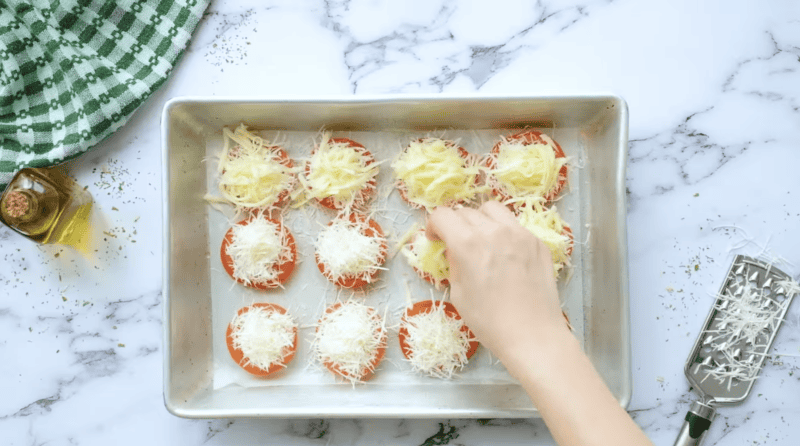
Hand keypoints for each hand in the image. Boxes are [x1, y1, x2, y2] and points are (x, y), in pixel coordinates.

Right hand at [426, 200, 569, 364]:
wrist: (533, 335)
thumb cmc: (489, 321)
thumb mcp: (458, 294)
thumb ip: (454, 264)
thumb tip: (455, 249)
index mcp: (467, 243)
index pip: (443, 215)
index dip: (434, 225)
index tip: (436, 239)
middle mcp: (493, 230)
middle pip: (466, 211)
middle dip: (456, 225)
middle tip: (457, 244)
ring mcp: (520, 233)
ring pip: (493, 210)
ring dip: (481, 220)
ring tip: (482, 240)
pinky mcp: (537, 242)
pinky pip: (515, 225)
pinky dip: (504, 231)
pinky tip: (506, 253)